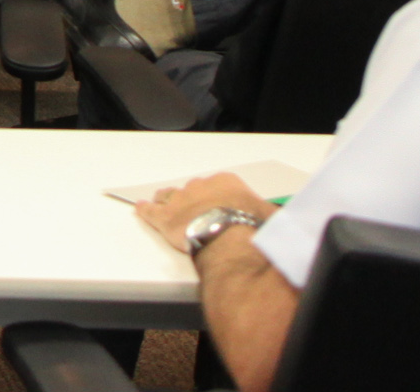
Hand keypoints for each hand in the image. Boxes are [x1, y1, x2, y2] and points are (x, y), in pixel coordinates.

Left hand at [132, 172, 276, 252]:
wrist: (229, 236)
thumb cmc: (251, 225)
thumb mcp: (270, 216)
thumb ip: (268, 214)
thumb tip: (278, 220)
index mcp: (225, 182)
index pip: (218, 186)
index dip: (217, 198)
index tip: (220, 206)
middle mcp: (200, 186)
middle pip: (193, 191)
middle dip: (194, 201)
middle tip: (197, 213)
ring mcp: (180, 200)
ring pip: (170, 196)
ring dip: (169, 202)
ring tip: (166, 205)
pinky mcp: (165, 218)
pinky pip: (150, 211)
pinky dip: (145, 210)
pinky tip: (140, 208)